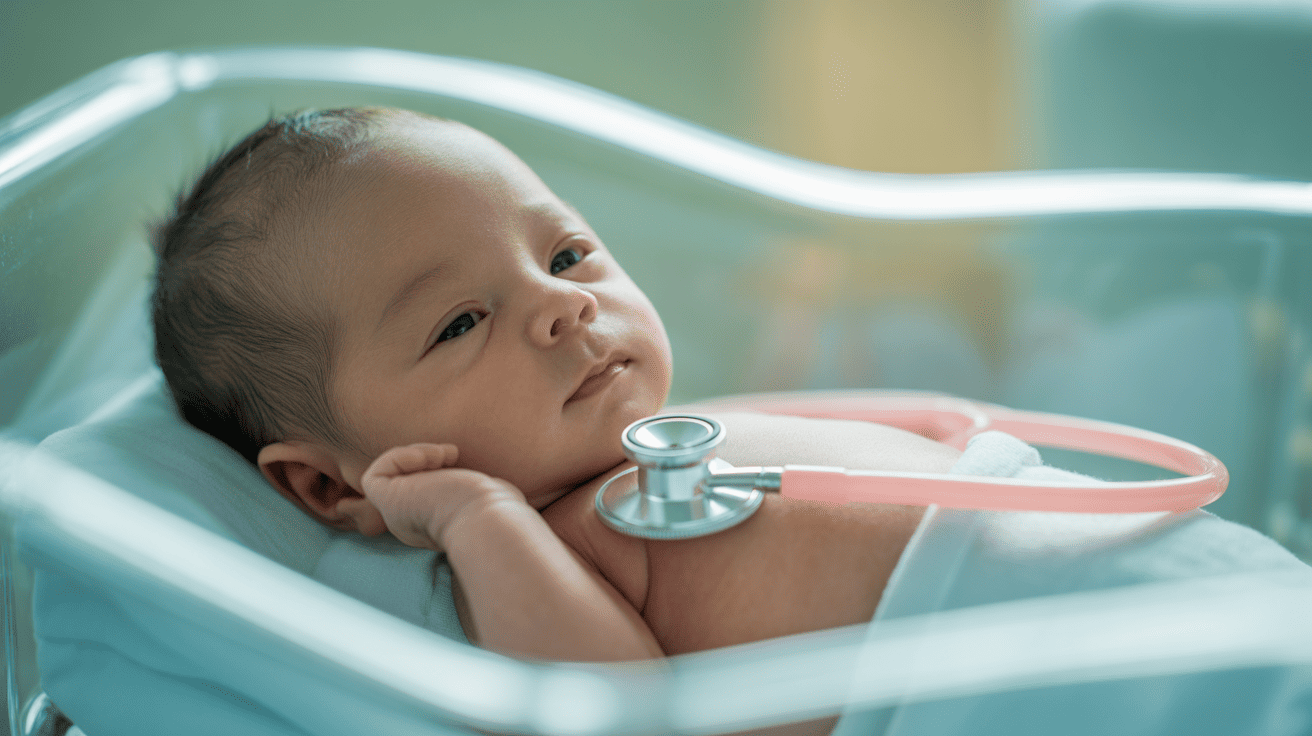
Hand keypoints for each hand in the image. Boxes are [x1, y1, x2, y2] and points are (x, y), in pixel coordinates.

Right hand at [360, 444, 526, 549]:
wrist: (492, 522)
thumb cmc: (499, 512)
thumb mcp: (483, 493)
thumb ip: (466, 483)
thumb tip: (457, 463)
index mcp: (433, 527)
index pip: (418, 490)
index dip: (432, 467)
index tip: (457, 457)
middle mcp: (411, 524)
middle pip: (401, 481)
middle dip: (424, 457)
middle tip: (451, 454)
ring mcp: (397, 515)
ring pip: (387, 476)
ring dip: (415, 454)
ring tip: (445, 455)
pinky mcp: (386, 503)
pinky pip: (373, 477)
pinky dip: (398, 458)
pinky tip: (432, 459)